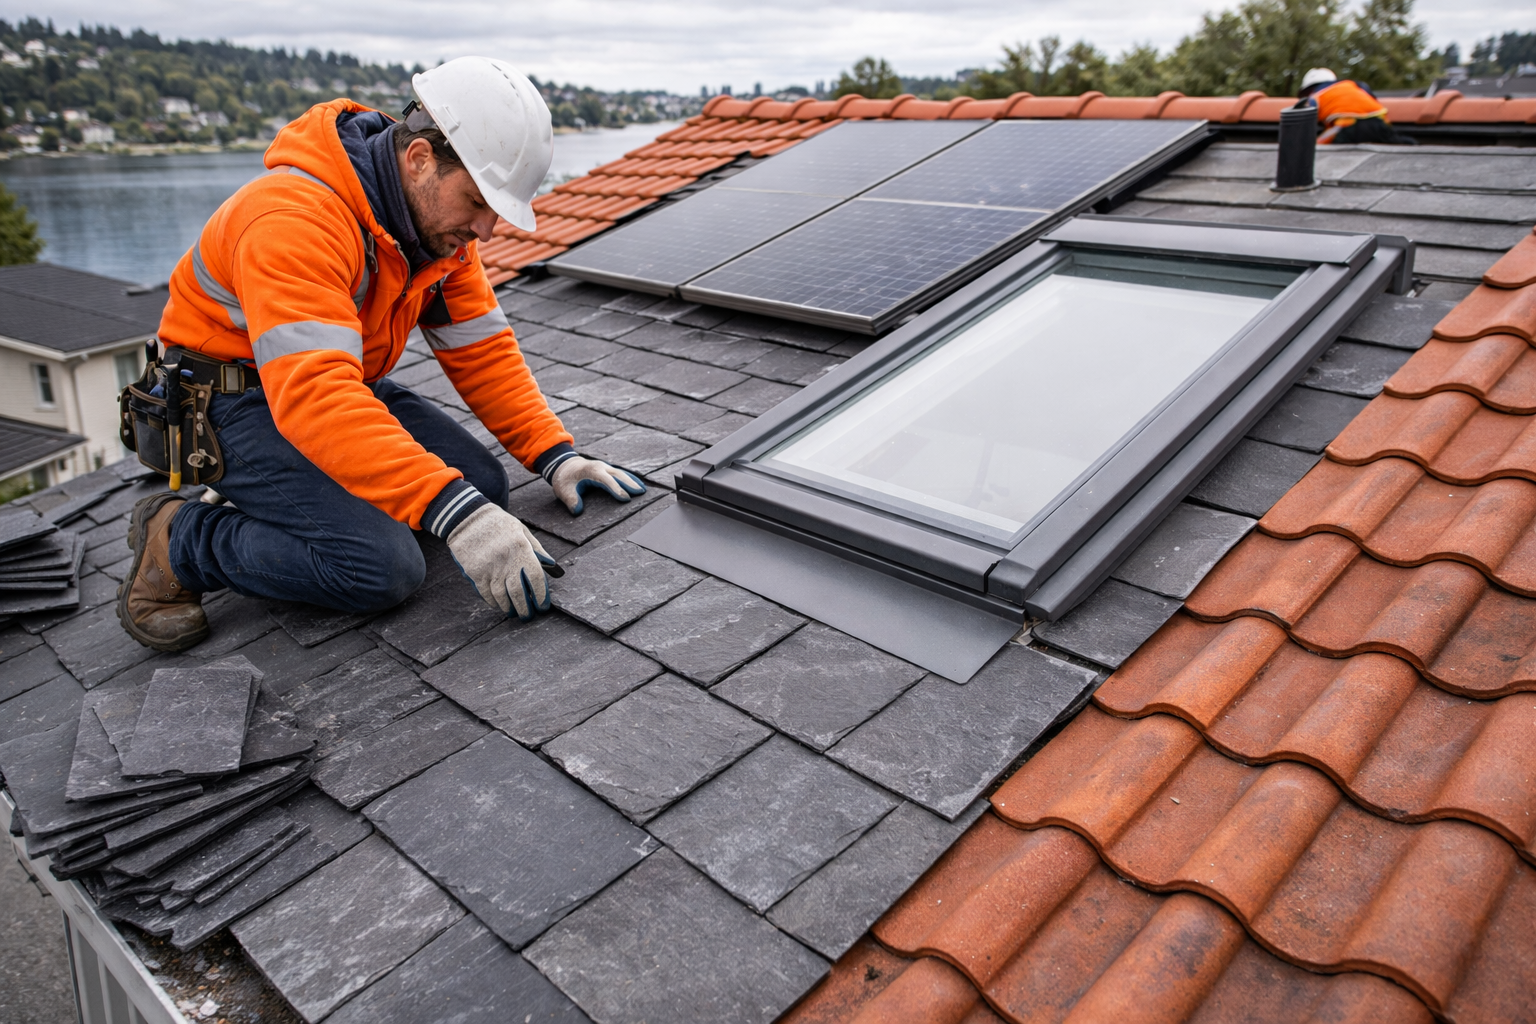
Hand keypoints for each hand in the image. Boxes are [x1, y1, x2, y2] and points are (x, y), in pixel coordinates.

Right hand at [446, 504, 560, 619]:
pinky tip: (499, 606)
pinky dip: (493, 602)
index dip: (541, 595)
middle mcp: (506, 560)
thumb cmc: (500, 525)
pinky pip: (485, 593)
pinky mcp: (474, 572)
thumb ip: (538, 550)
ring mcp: (489, 568)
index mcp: (521, 548)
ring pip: (501, 596)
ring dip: (509, 608)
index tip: (543, 606)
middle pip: (518, 592)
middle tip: (529, 616)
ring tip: (514, 613)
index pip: (535, 578)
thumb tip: (554, 568)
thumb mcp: (522, 531)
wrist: (468, 517)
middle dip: (525, 608)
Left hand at [551, 456, 645, 514]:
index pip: (606, 480)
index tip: (626, 498)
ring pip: (621, 474)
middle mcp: (601, 467)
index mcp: (591, 471)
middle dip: (630, 484)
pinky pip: (620, 474)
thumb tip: (577, 511)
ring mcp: (605, 467)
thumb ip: (570, 500)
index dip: (616, 489)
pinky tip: (638, 485)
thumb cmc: (565, 479)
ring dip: (633, 481)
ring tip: (643, 490)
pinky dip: (630, 479)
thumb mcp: (563, 490)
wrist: (564, 465)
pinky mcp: (607, 470)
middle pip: (618, 475)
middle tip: (641, 493)